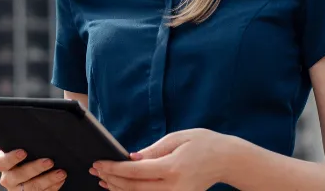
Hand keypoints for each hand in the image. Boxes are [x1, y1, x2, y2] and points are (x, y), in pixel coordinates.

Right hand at [0, 148, 68, 189]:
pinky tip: (60, 180)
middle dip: (35, 168)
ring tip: (61, 172)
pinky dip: (52, 187)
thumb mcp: (24, 150)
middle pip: (18, 175)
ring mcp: (18, 190)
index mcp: (4, 164)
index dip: (12, 158)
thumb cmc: (27, 157)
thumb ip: (27, 146)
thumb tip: (40, 136)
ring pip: (32, 187)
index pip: (3, 162)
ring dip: (48, 179)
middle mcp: (8, 179)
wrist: (30, 174)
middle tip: (49, 161)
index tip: (23, 152)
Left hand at [90, 129, 231, 189]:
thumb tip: (131, 158)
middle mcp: (174, 186)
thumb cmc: (204, 144)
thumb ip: (153, 150)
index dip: (113, 168)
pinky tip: (123, 188)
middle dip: (112, 180)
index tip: (99, 163)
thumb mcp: (177, 138)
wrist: (227, 160)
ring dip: (120, 190)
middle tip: (96, 171)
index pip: (135, 171)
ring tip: (104, 181)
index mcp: (172, 168)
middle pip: (134, 188)